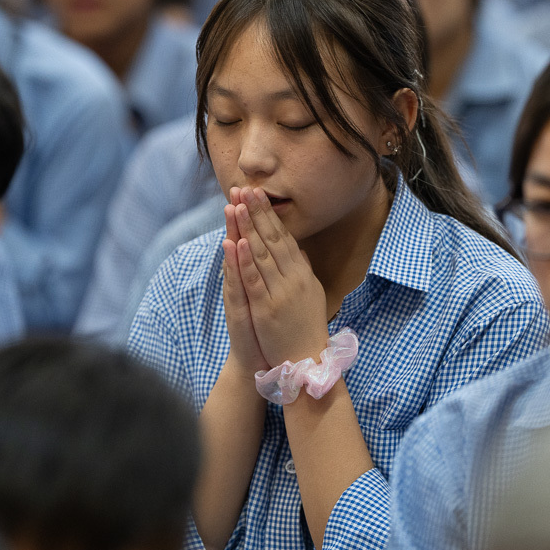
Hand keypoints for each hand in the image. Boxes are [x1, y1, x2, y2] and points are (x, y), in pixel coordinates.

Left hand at [230, 187, 329, 366]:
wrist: (306, 361)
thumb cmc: (306, 328)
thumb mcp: (311, 294)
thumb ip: (304, 271)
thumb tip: (300, 250)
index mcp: (302, 273)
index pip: (284, 236)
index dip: (269, 214)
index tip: (258, 193)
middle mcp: (293, 278)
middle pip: (273, 238)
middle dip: (258, 212)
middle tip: (246, 188)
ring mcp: (281, 292)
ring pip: (262, 254)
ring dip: (249, 228)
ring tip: (239, 205)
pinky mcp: (267, 308)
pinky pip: (254, 281)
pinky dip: (245, 261)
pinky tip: (238, 243)